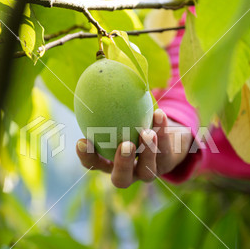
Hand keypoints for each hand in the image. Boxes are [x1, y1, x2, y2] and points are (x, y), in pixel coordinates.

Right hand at [76, 109, 191, 187]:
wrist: (165, 135)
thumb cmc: (133, 120)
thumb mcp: (119, 113)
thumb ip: (107, 101)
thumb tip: (95, 69)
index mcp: (110, 162)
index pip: (93, 164)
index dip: (87, 157)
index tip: (83, 141)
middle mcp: (128, 171)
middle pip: (121, 179)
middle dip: (122, 164)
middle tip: (125, 145)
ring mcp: (148, 171)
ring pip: (147, 171)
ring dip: (148, 151)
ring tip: (147, 132)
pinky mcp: (166, 164)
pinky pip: (165, 150)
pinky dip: (162, 132)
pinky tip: (159, 114)